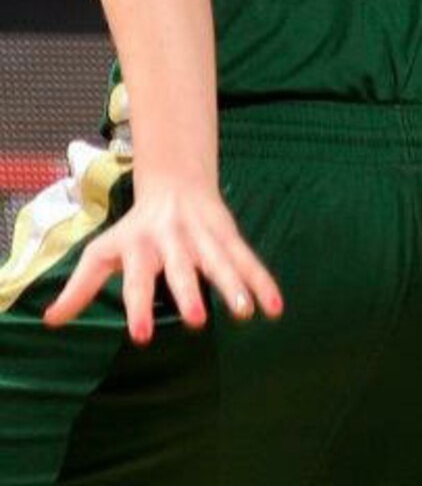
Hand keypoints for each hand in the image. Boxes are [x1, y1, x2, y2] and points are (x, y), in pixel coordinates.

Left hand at [44, 179, 282, 344]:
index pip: (137, 280)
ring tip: (247, 312)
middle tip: (198, 321)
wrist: (176, 180)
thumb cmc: (136, 228)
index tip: (142, 338)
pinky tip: (275, 308)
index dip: (138, 307)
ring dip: (235, 285)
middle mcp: (174, 240)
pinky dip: (263, 281)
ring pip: (221, 261)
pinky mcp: (228, 235)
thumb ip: (81, 287)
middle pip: (183, 268)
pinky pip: (248, 259)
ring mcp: (204, 235)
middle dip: (191, 292)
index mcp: (142, 245)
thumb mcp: (105, 250)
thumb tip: (50, 321)